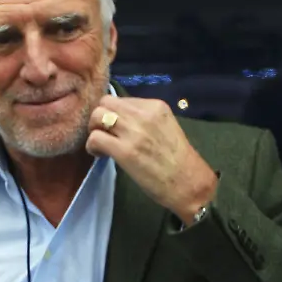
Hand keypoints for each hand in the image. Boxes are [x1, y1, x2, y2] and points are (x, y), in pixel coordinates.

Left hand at [86, 94, 217, 223]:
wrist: (188, 182)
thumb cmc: (177, 159)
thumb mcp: (165, 126)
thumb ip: (144, 119)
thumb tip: (120, 118)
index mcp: (155, 106)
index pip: (121, 99)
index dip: (114, 113)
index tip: (116, 128)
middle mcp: (144, 114)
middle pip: (105, 102)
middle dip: (100, 117)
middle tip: (104, 134)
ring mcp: (134, 132)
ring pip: (97, 116)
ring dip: (94, 130)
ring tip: (102, 145)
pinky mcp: (125, 151)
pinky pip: (95, 138)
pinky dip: (92, 146)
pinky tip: (101, 155)